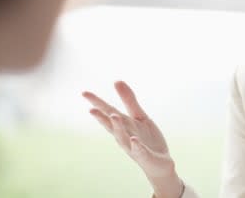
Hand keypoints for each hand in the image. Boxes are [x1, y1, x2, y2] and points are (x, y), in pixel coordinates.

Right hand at [83, 81, 182, 197]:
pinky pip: (139, 150)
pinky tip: (134, 139)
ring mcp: (132, 146)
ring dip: (118, 127)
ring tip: (113, 115)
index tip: (85, 93)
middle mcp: (124, 135)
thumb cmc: (146, 138)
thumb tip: (116, 80)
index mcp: (123, 125)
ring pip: (123, 136)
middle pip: (111, 124)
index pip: (108, 112)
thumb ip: (129, 100)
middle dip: (101, 116)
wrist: (159, 162)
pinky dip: (136, 145)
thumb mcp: (139, 116)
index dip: (97, 103)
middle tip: (91, 108)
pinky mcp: (144, 155)